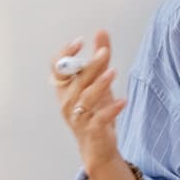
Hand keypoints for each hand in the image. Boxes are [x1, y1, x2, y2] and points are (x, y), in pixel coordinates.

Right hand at [50, 30, 126, 173]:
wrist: (97, 147)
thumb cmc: (95, 111)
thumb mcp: (98, 82)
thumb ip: (99, 58)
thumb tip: (101, 32)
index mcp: (65, 89)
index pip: (57, 69)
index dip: (65, 55)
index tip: (79, 42)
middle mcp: (67, 102)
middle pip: (76, 80)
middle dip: (90, 65)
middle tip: (104, 52)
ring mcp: (78, 117)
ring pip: (86, 98)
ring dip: (99, 84)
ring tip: (113, 72)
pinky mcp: (92, 130)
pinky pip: (100, 118)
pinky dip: (111, 110)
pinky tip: (123, 101)